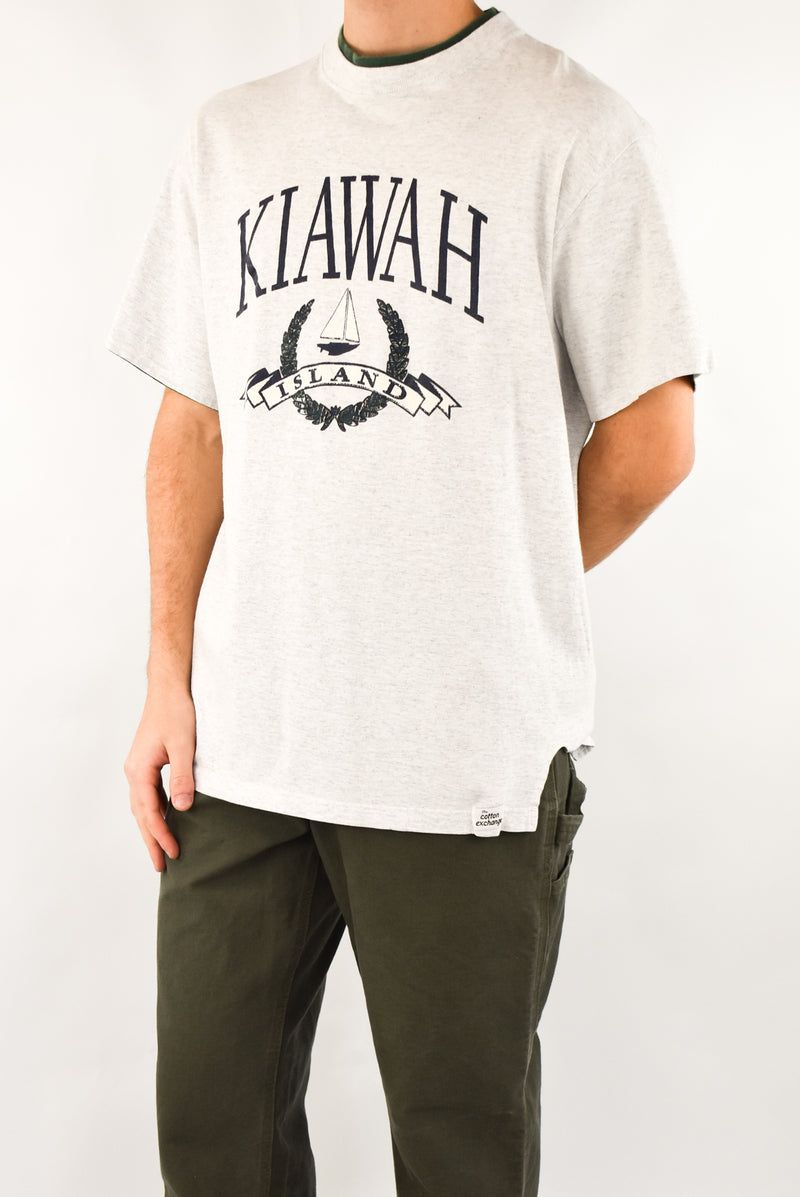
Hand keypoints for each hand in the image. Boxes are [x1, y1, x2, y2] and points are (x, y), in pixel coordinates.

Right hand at [123, 683, 196, 871]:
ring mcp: (138, 767)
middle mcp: (134, 771)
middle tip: (160, 866)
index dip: (161, 834)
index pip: (149, 812)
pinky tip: (167, 819)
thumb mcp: (185, 746)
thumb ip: (183, 777)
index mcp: (139, 770)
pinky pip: (149, 794)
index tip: (173, 853)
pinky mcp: (147, 763)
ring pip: (143, 806)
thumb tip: (182, 808)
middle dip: (151, 840)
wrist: (168, 689)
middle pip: (141, 814)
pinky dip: (155, 811)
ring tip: (161, 849)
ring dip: (151, 828)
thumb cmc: (176, 713)